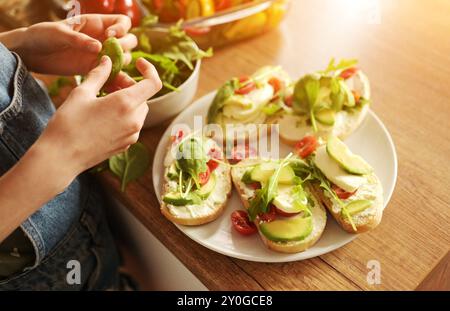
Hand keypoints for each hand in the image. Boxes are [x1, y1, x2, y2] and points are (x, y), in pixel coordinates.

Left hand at [15, 14, 136, 74]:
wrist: (33, 54)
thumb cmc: (44, 35)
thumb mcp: (59, 33)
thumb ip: (79, 40)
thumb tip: (98, 47)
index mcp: (96, 24)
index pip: (122, 22)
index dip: (121, 28)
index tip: (109, 36)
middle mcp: (103, 39)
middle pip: (129, 40)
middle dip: (125, 46)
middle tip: (111, 53)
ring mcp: (101, 55)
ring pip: (124, 59)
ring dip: (121, 64)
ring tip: (110, 70)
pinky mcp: (95, 70)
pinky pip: (112, 75)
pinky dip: (116, 81)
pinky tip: (115, 86)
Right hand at [36, 56, 161, 179]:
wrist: (62, 157)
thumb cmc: (68, 123)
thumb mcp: (82, 93)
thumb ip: (99, 74)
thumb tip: (108, 60)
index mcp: (126, 104)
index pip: (153, 83)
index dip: (149, 70)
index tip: (138, 63)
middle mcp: (134, 120)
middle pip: (144, 97)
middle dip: (130, 86)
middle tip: (109, 83)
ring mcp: (132, 135)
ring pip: (139, 111)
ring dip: (128, 101)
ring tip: (104, 98)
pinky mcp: (126, 145)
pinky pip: (132, 125)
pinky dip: (125, 115)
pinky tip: (104, 115)